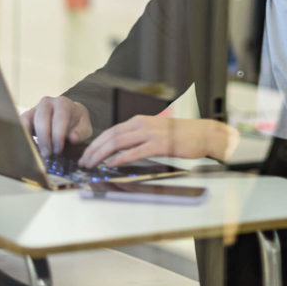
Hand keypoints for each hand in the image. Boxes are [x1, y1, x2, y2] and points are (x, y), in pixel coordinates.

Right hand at [21, 96, 92, 156]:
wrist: (69, 115)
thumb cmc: (77, 123)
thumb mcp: (85, 128)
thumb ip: (81, 133)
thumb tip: (73, 138)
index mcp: (63, 103)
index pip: (59, 118)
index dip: (58, 135)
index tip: (58, 150)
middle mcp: (48, 102)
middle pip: (42, 118)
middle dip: (44, 138)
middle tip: (47, 154)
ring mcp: (36, 108)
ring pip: (28, 120)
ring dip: (31, 138)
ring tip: (38, 153)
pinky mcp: (27, 115)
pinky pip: (21, 123)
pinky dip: (24, 136)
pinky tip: (31, 148)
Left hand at [78, 116, 238, 167]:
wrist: (203, 133)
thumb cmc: (180, 135)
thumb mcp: (155, 131)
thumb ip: (138, 137)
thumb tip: (121, 150)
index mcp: (139, 121)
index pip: (111, 131)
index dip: (96, 143)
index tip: (86, 153)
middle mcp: (142, 124)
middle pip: (110, 136)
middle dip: (93, 149)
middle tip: (83, 161)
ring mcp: (150, 134)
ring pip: (118, 143)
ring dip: (101, 154)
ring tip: (91, 164)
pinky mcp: (159, 145)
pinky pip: (134, 152)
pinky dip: (120, 158)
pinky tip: (111, 164)